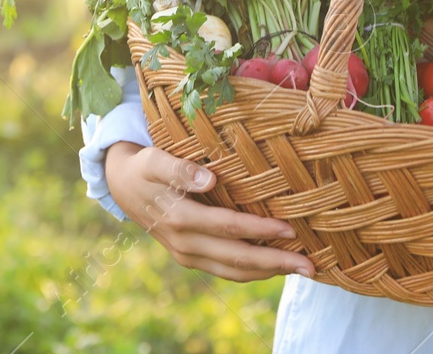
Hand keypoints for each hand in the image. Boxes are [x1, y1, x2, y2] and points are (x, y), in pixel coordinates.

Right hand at [104, 142, 314, 281]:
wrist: (121, 187)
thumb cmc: (145, 166)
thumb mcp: (155, 159)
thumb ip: (180, 169)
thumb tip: (210, 179)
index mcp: (178, 218)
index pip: (227, 226)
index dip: (259, 230)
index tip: (290, 228)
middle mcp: (184, 243)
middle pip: (236, 258)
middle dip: (276, 263)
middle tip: (311, 265)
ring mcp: (187, 255)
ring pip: (233, 271)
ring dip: (269, 273)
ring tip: (301, 270)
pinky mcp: (190, 258)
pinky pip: (225, 271)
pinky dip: (252, 273)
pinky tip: (274, 267)